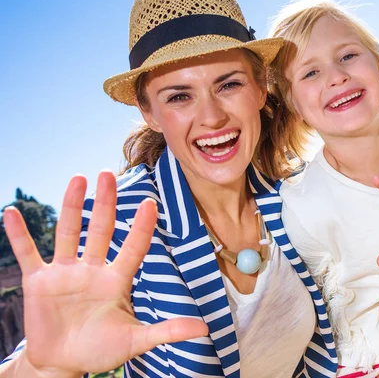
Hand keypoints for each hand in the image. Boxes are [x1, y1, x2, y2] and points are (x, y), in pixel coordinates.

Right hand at [3, 172, 207, 375]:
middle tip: (108, 174)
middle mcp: (93, 269)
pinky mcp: (39, 282)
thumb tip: (205, 330)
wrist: (63, 365)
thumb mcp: (136, 341)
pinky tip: (12, 212)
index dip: (141, 227)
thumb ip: (167, 331)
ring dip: (70, 207)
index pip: (133, 247)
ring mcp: (65, 273)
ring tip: (77, 179)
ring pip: (69, 233)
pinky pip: (29, 254)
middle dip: (105, 203)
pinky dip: (19, 235)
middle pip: (100, 230)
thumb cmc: (100, 350)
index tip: (151, 203)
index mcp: (117, 280)